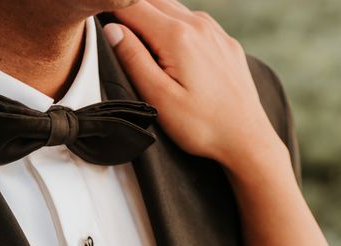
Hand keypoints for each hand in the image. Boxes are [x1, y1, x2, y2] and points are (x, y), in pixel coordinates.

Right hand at [106, 0, 286, 171]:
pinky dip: (172, 25)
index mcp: (178, 37)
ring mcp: (215, 31)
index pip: (132, 7)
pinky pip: (192, 21)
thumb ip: (134, 59)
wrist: (245, 138)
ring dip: (150, 16)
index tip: (95, 23)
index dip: (110, 11)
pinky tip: (166, 45)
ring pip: (173, 8)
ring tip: (134, 36)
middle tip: (110, 29)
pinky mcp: (224, 42)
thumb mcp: (158, 97)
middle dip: (128, 10)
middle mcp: (199, 25)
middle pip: (153, 1)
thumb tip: (113, 30)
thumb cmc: (200, 125)